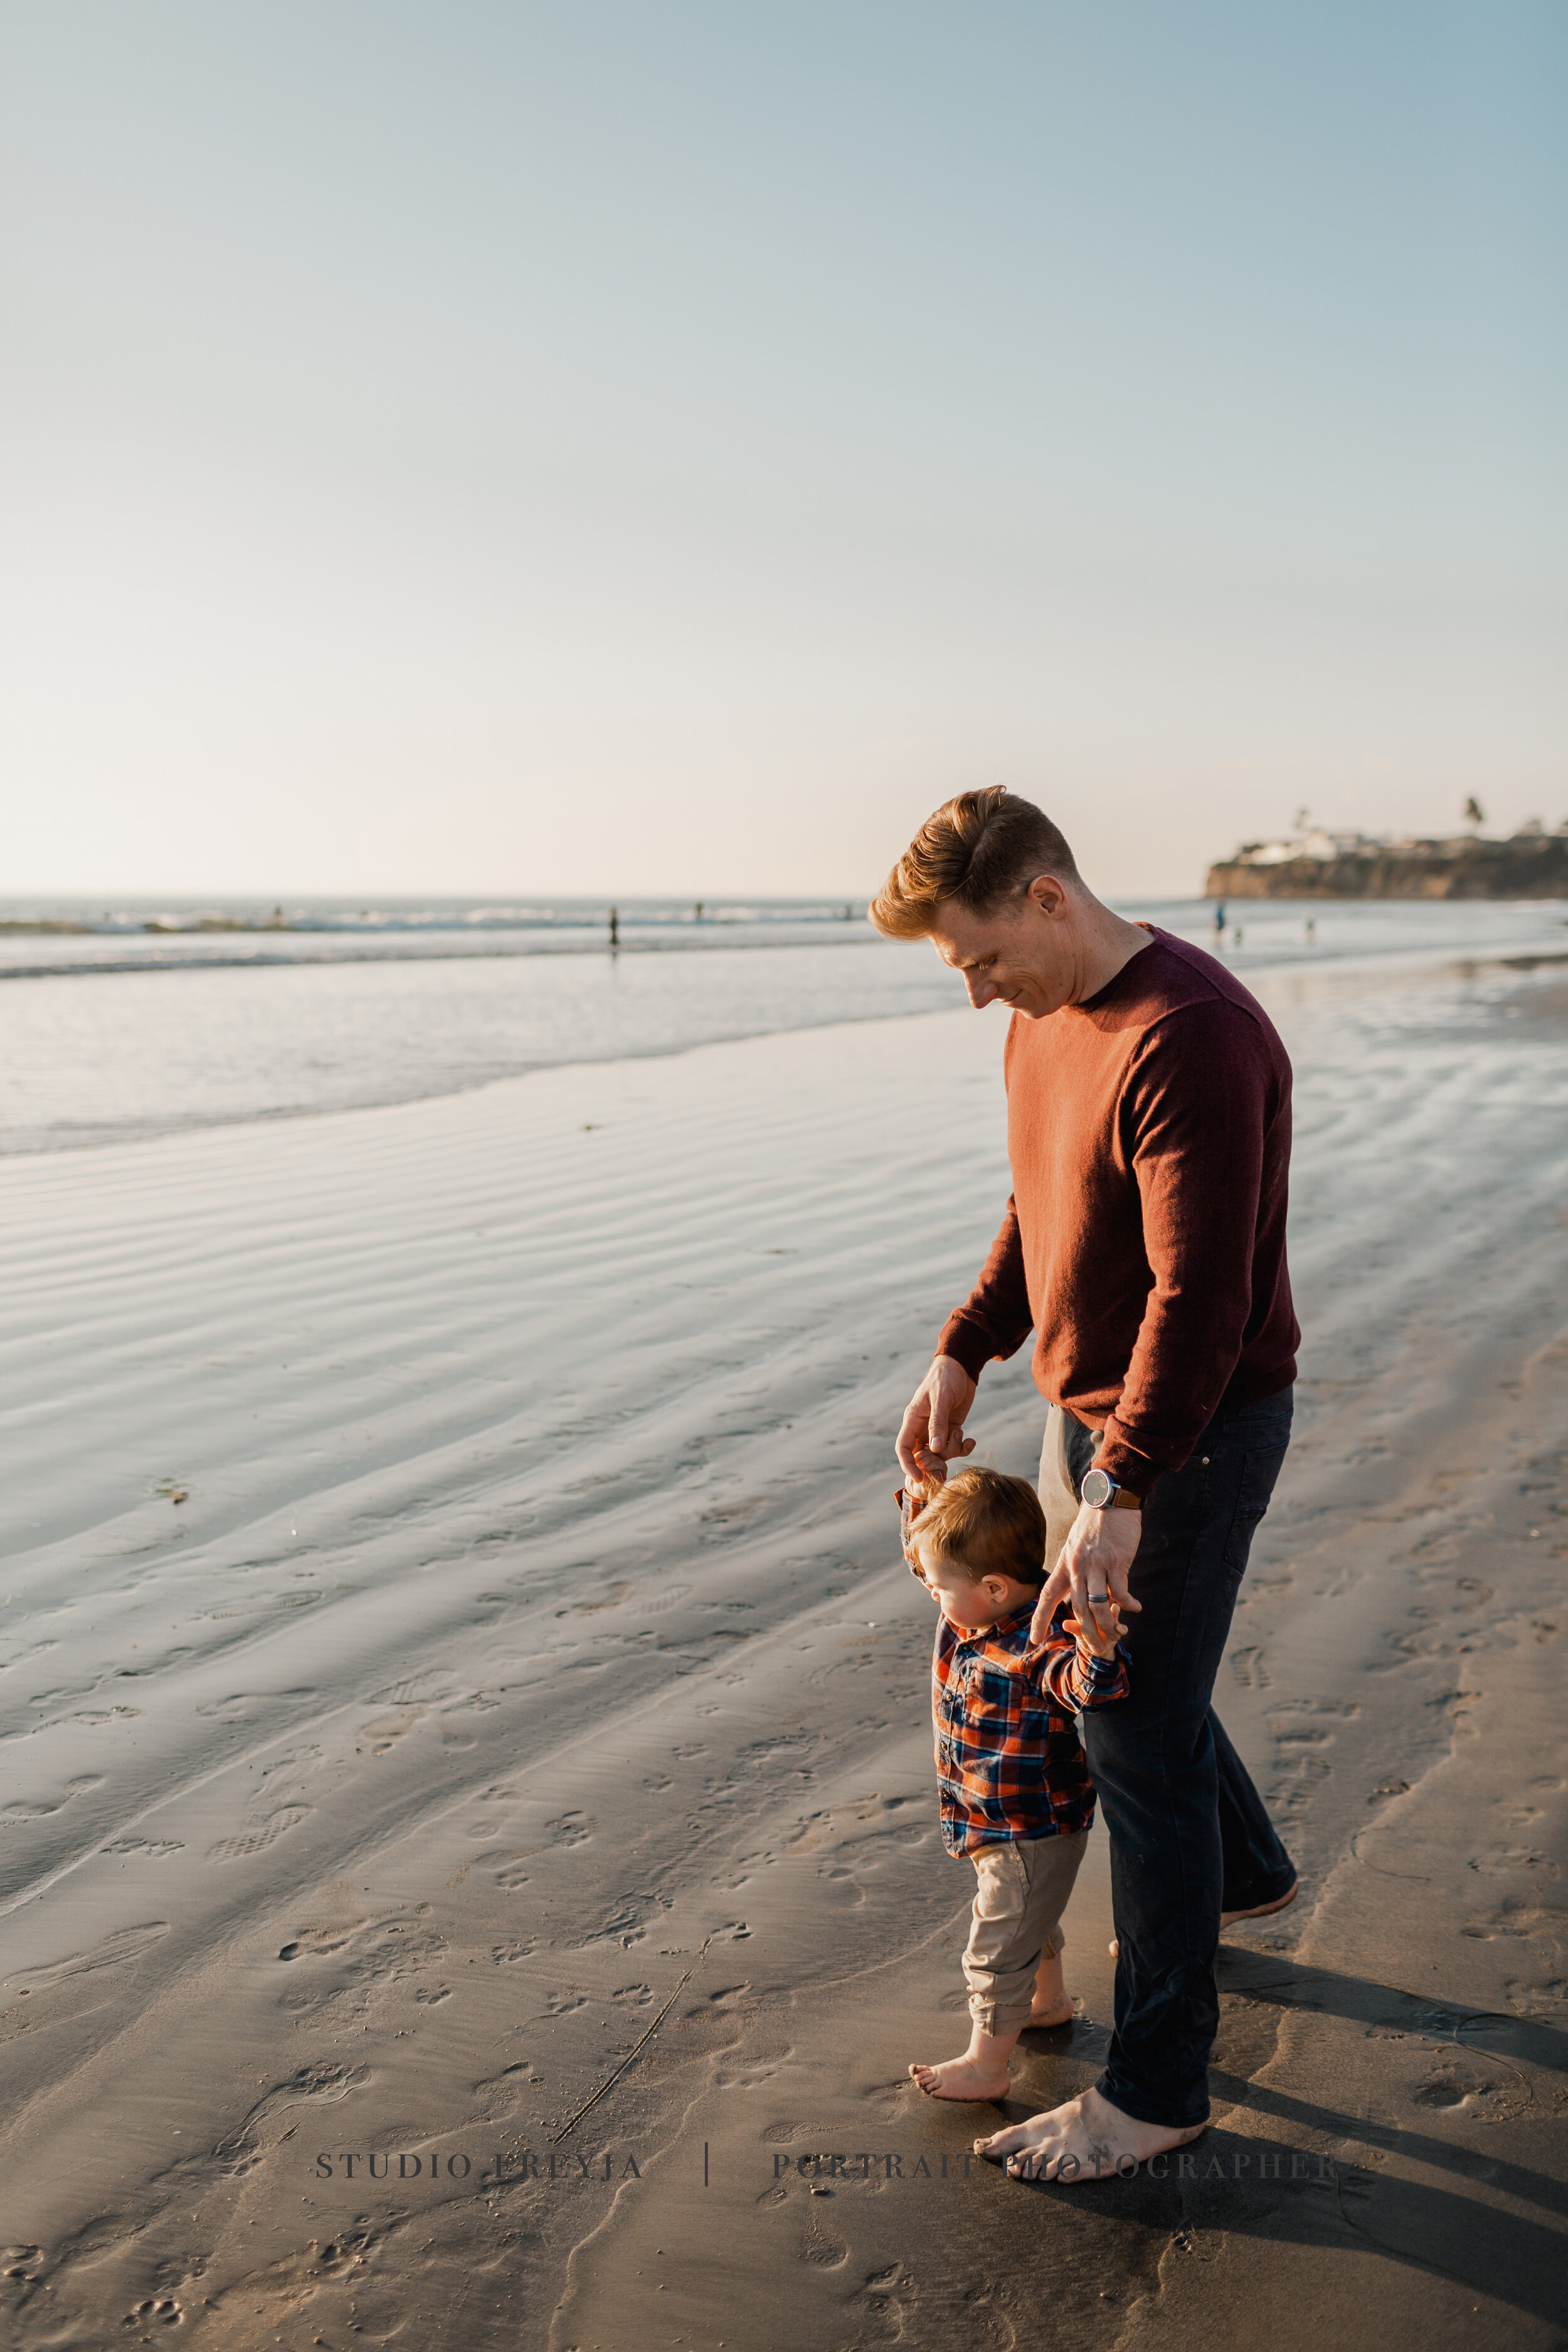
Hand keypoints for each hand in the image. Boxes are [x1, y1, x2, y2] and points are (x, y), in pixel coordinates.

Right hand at [895, 1358, 977, 1485]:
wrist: (962, 1366)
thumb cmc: (946, 1377)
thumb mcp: (942, 1398)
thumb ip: (938, 1423)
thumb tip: (935, 1449)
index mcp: (913, 1419)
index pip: (903, 1447)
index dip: (908, 1465)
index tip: (919, 1478)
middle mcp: (923, 1427)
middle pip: (922, 1455)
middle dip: (935, 1462)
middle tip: (948, 1466)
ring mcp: (937, 1429)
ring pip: (941, 1452)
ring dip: (952, 1450)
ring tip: (961, 1435)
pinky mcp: (951, 1428)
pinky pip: (954, 1446)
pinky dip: (963, 1447)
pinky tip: (971, 1441)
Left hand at [1030, 1504, 1142, 1647]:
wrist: (1110, 1498)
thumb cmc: (1096, 1522)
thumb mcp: (1077, 1544)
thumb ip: (1077, 1567)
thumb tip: (1084, 1589)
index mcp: (1064, 1563)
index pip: (1047, 1595)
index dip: (1040, 1618)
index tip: (1035, 1638)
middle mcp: (1077, 1566)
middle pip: (1076, 1608)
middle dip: (1086, 1631)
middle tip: (1095, 1646)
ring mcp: (1096, 1564)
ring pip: (1098, 1605)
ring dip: (1108, 1623)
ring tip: (1118, 1632)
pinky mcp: (1116, 1561)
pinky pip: (1120, 1591)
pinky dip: (1128, 1603)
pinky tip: (1135, 1608)